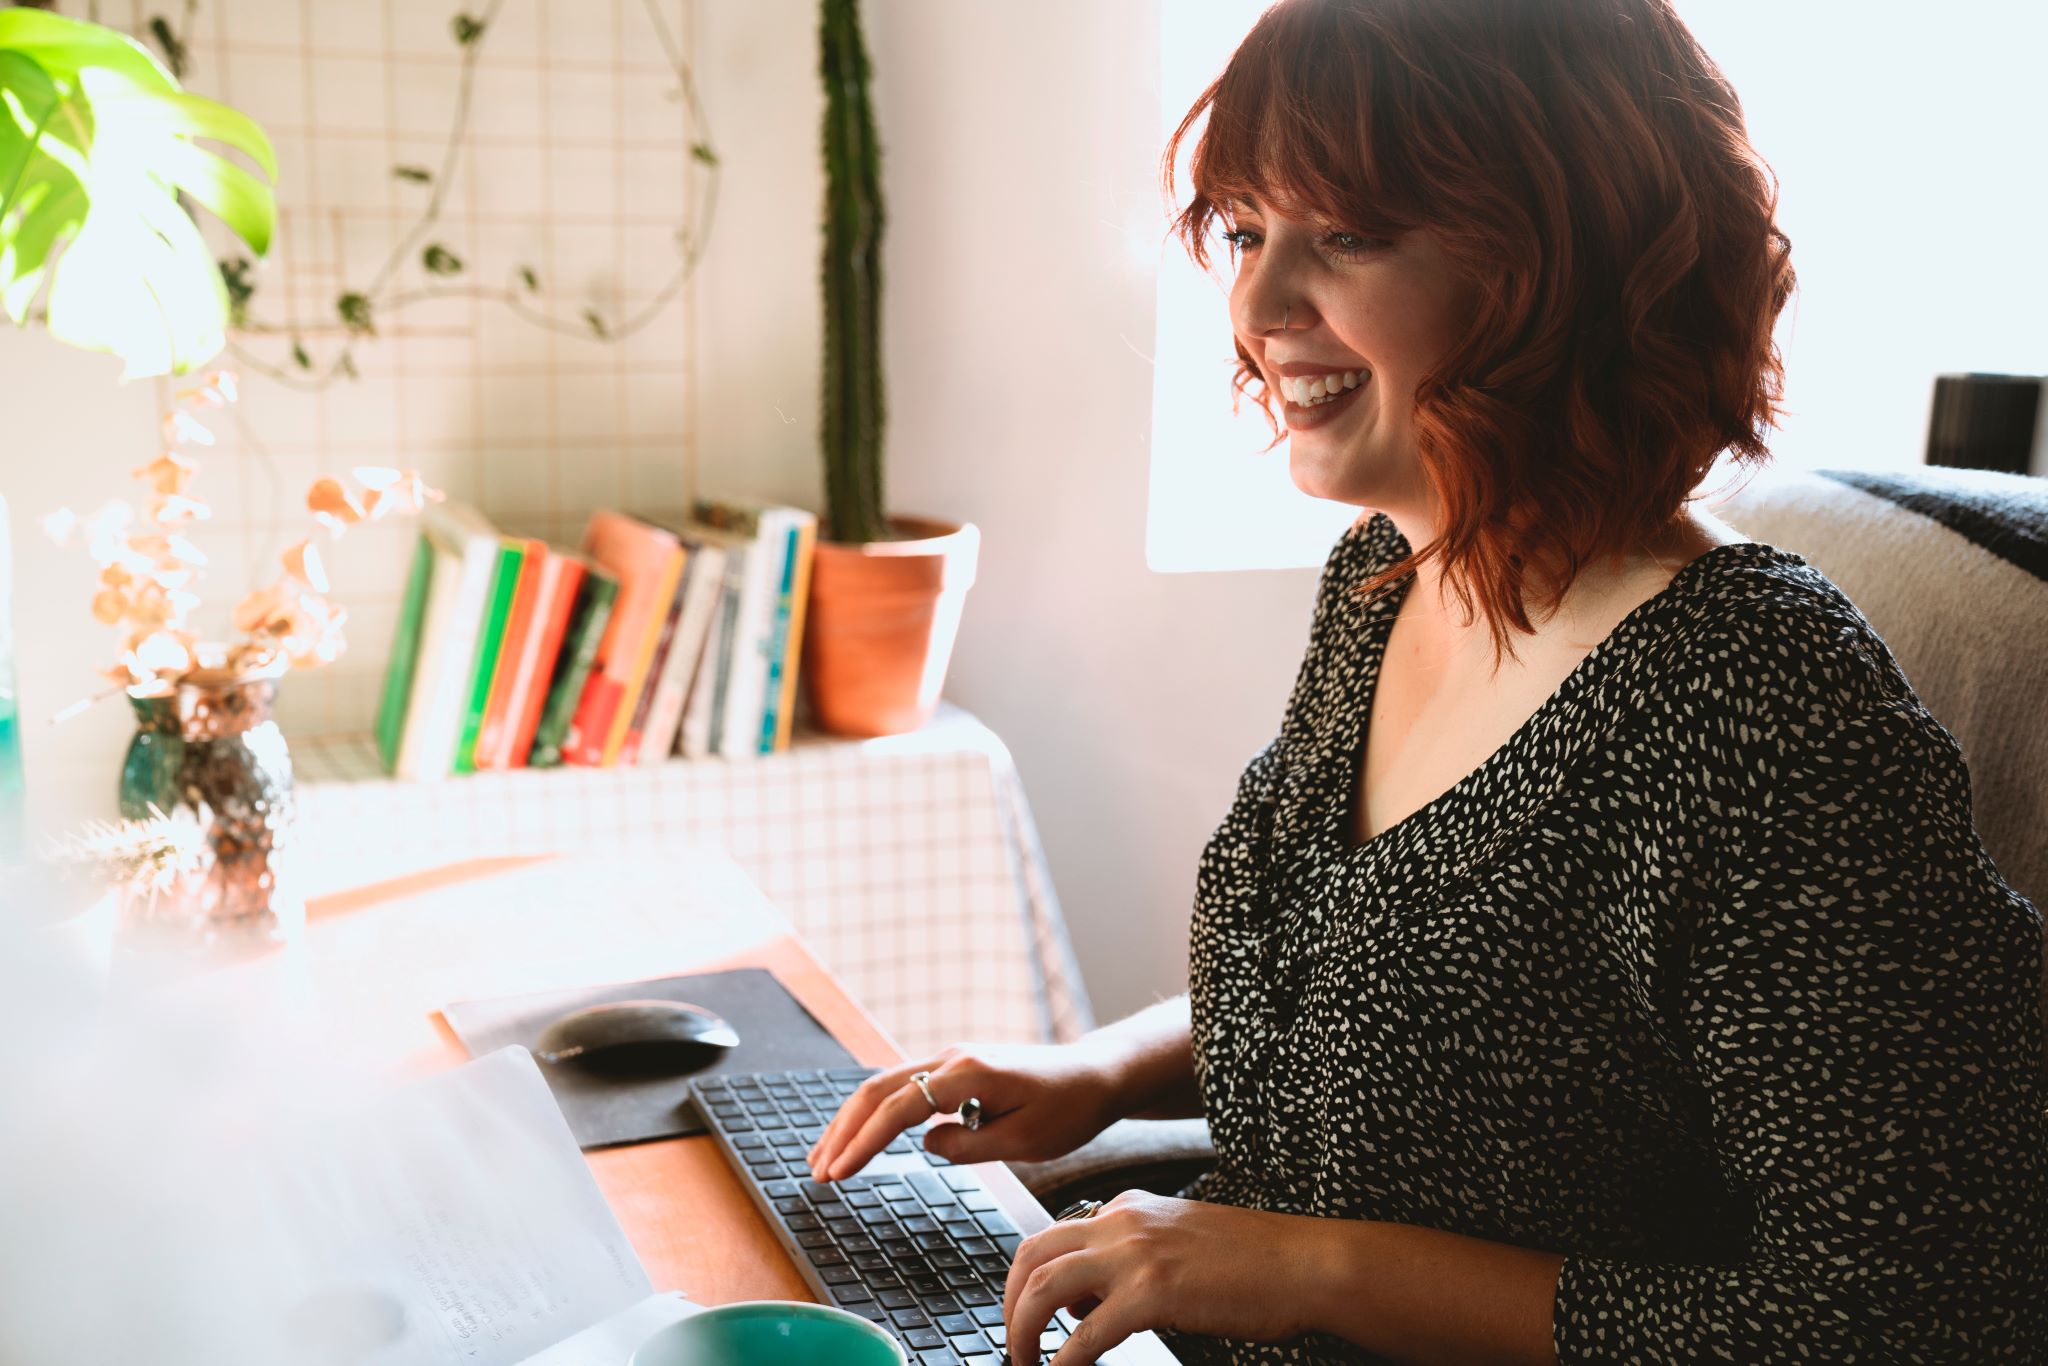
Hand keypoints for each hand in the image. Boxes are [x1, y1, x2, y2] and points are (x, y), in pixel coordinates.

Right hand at [806, 1041, 1126, 1181]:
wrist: (1095, 1076)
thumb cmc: (1069, 1109)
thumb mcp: (1024, 1140)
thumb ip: (968, 1146)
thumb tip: (925, 1146)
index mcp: (966, 1074)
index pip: (897, 1109)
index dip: (862, 1143)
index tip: (838, 1174)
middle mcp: (950, 1058)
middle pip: (877, 1090)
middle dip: (842, 1131)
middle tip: (819, 1173)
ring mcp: (950, 1060)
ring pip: (884, 1086)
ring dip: (851, 1121)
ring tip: (824, 1159)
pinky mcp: (955, 1070)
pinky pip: (902, 1088)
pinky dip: (874, 1113)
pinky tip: (860, 1136)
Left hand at [1004, 1191, 1321, 1364]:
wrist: (1303, 1263)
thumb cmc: (1252, 1260)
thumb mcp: (1177, 1238)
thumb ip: (1128, 1257)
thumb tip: (1083, 1302)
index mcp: (1127, 1207)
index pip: (1053, 1236)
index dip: (1030, 1280)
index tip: (1026, 1314)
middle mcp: (1122, 1221)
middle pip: (1031, 1254)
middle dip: (1009, 1302)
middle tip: (1012, 1340)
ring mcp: (1134, 1255)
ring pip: (1042, 1288)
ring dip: (1021, 1330)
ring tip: (1023, 1361)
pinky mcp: (1151, 1293)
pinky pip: (1084, 1334)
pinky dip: (1063, 1361)